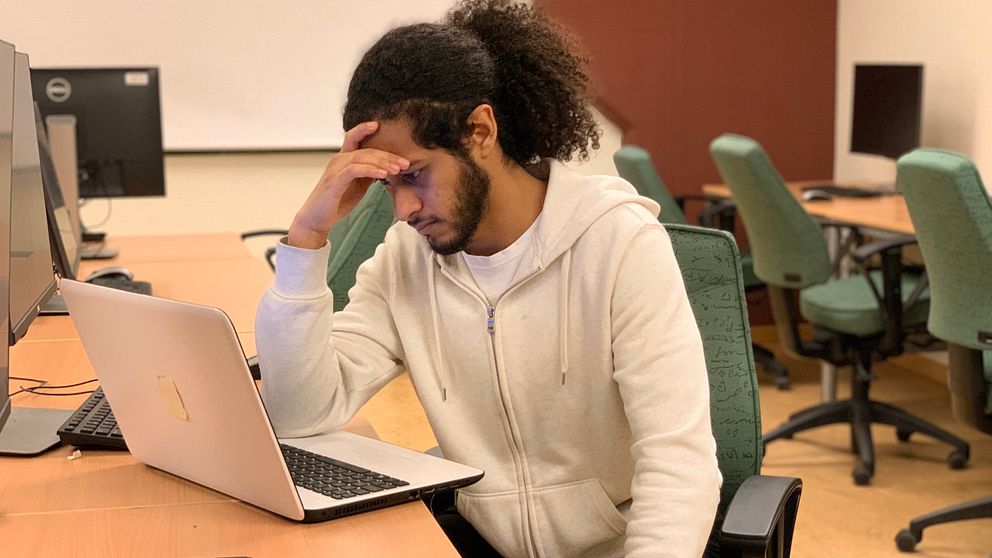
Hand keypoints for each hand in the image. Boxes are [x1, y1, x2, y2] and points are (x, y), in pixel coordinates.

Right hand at [287, 121, 407, 248]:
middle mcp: (338, 160)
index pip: (354, 137)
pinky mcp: (334, 181)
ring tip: (397, 169)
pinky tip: (383, 175)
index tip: (379, 125)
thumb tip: (387, 167)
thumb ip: (369, 173)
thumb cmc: (338, 201)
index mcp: (344, 159)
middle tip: (405, 163)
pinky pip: (355, 170)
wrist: (318, 219)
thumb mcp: (358, 185)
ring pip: (362, 157)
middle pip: (366, 150)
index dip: (364, 128)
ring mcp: (335, 169)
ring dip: (382, 163)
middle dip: (388, 155)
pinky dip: (370, 170)